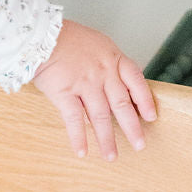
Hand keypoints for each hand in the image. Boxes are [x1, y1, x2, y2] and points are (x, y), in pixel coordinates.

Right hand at [32, 19, 156, 158]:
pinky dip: (79, 137)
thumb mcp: (97, 45)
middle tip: (140, 145)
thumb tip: (114, 90)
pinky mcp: (65, 93)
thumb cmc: (68, 38)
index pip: (136, 81)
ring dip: (107, 139)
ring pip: (101, 117)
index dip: (145, 100)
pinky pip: (74, 120)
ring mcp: (85, 84)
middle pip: (122, 104)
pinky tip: (82, 152)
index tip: (151, 117)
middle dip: (132, 127)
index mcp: (113, 58)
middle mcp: (103, 73)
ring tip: (111, 156)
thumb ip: (107, 65)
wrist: (41, 35)